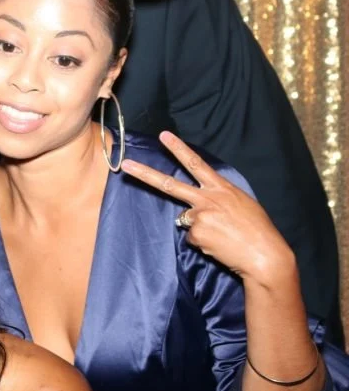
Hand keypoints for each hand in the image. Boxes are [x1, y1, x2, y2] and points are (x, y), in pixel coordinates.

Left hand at [120, 131, 291, 282]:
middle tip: (125, 164)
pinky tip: (219, 245)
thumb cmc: (257, 229)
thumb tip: (197, 205)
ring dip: (200, 228)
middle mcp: (207, 199)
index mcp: (221, 188)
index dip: (179, 148)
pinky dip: (203, 242)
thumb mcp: (241, 203)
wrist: (265, 255)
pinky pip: (192, 238)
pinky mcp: (195, 234)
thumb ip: (217, 198)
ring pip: (186, 220)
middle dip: (144, 174)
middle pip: (169, 184)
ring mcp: (199, 216)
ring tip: (223, 236)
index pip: (196, 163)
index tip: (164, 135)